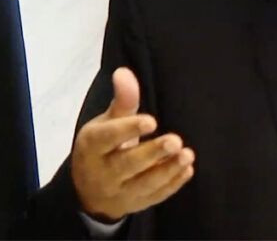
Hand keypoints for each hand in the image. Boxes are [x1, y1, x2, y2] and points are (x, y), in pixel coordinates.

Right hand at [72, 67, 195, 221]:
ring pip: (144, 184)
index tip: (152, 120)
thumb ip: (122, 101)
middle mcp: (103, 172)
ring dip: (167, 170)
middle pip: (127, 164)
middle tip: (175, 141)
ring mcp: (120, 192)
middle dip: (152, 153)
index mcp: (92, 146)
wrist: (89, 191)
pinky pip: (155, 197)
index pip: (107, 139)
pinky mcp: (136, 204)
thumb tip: (124, 72)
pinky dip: (172, 185)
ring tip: (187, 155)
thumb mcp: (107, 123)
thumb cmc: (103, 147)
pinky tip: (187, 169)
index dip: (128, 129)